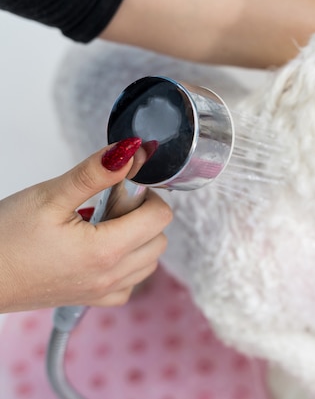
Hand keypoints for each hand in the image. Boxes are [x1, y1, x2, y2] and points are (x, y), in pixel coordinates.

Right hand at [0, 140, 172, 312]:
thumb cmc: (3, 240)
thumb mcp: (49, 196)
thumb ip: (94, 173)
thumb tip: (130, 152)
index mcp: (105, 250)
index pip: (160, 217)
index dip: (147, 195)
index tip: (125, 188)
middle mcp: (110, 276)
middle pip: (159, 239)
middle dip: (143, 215)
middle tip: (110, 203)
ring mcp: (103, 292)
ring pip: (149, 262)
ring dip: (139, 239)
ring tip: (104, 225)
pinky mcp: (92, 300)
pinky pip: (130, 283)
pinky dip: (128, 265)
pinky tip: (103, 250)